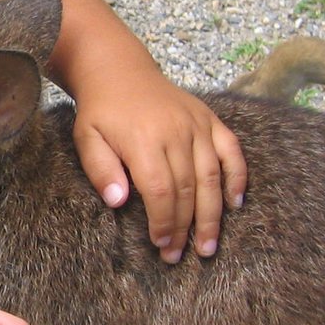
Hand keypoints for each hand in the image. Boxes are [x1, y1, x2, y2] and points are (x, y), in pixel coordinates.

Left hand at [74, 75, 245, 263]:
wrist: (119, 70)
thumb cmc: (101, 111)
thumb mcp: (87, 138)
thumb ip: (100, 170)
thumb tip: (118, 202)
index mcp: (143, 139)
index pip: (160, 191)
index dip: (163, 221)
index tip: (160, 244)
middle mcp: (175, 131)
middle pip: (187, 189)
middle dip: (185, 227)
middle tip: (180, 254)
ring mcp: (196, 124)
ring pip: (211, 176)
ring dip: (213, 214)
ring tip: (209, 245)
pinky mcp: (209, 119)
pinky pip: (232, 150)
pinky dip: (237, 176)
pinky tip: (236, 203)